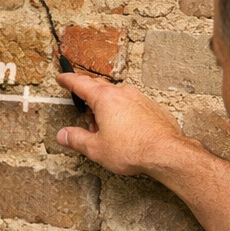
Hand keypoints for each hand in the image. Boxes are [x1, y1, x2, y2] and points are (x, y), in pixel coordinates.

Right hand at [54, 72, 197, 178]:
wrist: (166, 153)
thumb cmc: (133, 149)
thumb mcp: (96, 148)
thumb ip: (76, 139)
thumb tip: (63, 135)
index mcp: (105, 98)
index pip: (80, 83)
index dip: (68, 80)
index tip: (62, 77)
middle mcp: (123, 93)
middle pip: (99, 89)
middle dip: (89, 102)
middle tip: (85, 118)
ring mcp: (139, 99)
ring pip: (116, 99)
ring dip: (107, 111)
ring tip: (106, 132)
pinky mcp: (152, 108)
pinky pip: (132, 106)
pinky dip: (123, 115)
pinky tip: (125, 133)